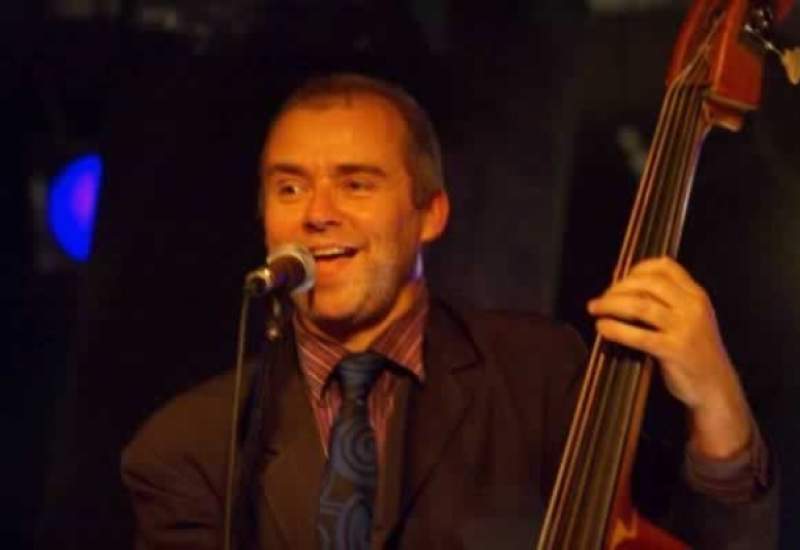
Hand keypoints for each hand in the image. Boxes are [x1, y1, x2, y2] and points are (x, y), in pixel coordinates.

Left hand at [587, 257, 751, 458]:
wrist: (715, 386)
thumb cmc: (695, 351)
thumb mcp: (690, 318)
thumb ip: (666, 300)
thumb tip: (623, 283)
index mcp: (696, 295)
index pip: (665, 266)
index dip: (636, 268)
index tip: (619, 277)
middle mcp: (692, 307)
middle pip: (648, 284)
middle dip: (618, 287)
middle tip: (601, 298)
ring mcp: (685, 328)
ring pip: (640, 306)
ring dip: (611, 304)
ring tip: (594, 309)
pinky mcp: (674, 350)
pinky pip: (638, 335)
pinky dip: (616, 329)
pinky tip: (602, 328)